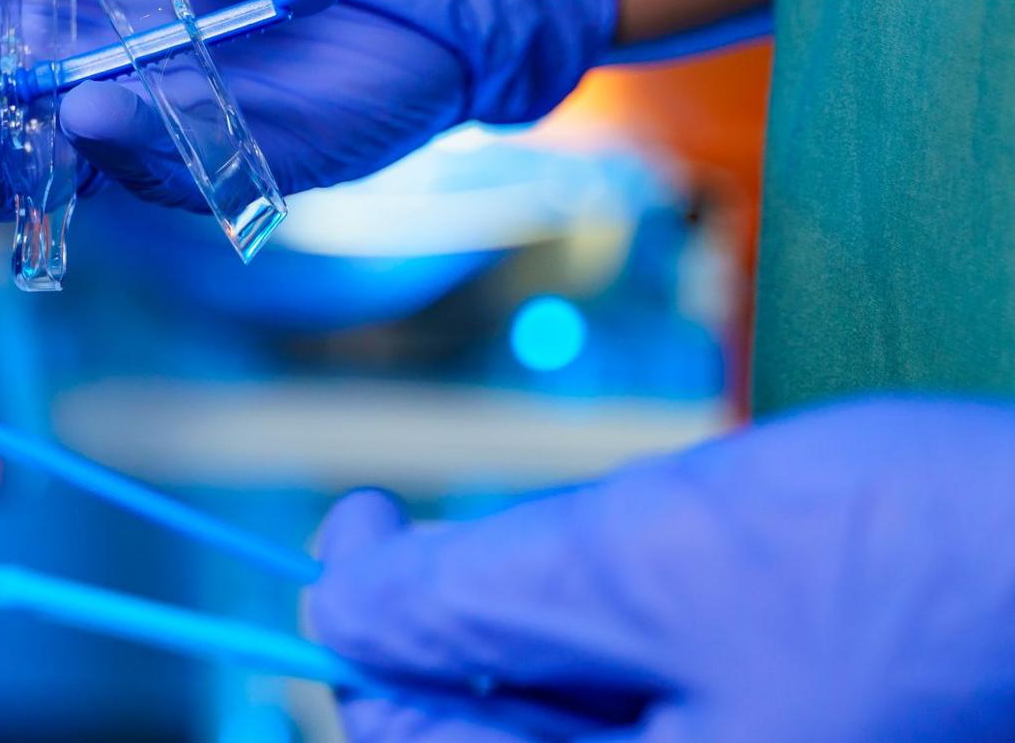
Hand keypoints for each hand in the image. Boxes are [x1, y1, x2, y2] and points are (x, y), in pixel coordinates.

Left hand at [307, 397, 1014, 741]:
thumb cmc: (901, 563)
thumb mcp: (644, 565)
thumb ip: (467, 600)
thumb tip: (337, 606)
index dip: (358, 635)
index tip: (355, 520)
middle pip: (490, 738)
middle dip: (450, 627)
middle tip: (425, 519)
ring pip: (565, 717)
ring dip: (533, 622)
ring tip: (598, 540)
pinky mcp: (781, 740)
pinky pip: (647, 704)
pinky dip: (611, 632)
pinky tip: (657, 567)